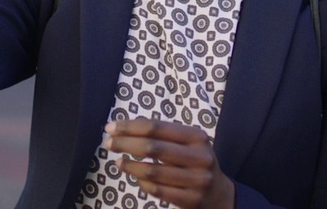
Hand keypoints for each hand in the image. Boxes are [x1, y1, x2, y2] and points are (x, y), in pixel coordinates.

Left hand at [104, 119, 233, 208]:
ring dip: (130, 166)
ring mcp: (197, 180)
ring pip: (153, 172)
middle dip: (126, 144)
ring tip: (117, 162)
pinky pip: (158, 190)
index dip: (130, 127)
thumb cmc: (194, 162)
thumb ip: (162, 134)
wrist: (218, 194)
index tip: (111, 127)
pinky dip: (142, 183)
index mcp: (197, 137)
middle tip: (108, 143)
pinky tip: (135, 177)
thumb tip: (126, 126)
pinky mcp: (191, 200)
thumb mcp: (187, 143)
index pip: (157, 127)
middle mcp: (200, 157)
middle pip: (154, 148)